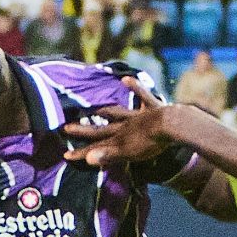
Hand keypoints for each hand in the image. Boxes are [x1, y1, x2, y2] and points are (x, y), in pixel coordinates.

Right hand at [63, 76, 178, 167]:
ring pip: (118, 112)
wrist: (171, 125)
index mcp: (120, 138)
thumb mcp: (129, 152)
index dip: (81, 153)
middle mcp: (125, 125)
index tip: (65, 154)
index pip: (97, 147)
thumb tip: (87, 158)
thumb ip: (108, 155)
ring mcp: (138, 116)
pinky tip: (125, 79)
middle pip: (101, 128)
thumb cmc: (152, 142)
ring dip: (106, 110)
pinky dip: (135, 87)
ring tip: (95, 109)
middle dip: (84, 130)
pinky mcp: (153, 108)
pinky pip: (142, 95)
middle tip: (66, 127)